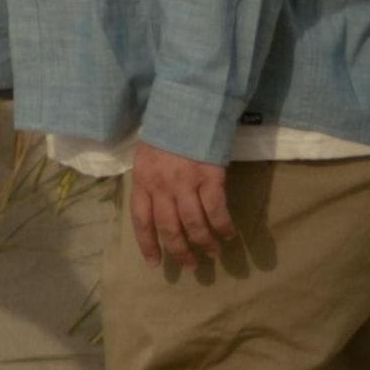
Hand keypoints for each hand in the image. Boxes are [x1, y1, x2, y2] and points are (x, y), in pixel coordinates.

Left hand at [128, 143, 233, 273]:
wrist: (190, 105)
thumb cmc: (168, 130)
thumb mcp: (147, 155)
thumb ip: (149, 181)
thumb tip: (155, 209)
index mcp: (143, 179)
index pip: (141, 220)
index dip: (147, 244)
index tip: (154, 263)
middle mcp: (162, 185)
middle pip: (169, 228)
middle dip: (179, 251)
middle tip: (190, 265)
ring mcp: (186, 182)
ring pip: (194, 224)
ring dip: (204, 243)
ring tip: (212, 253)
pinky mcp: (210, 177)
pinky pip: (217, 211)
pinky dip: (223, 227)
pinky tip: (228, 235)